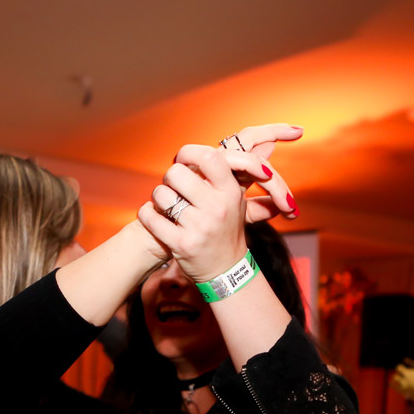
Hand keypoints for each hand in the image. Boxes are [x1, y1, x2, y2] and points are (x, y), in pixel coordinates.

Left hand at [137, 124, 301, 280]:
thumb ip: (237, 171)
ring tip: (168, 206)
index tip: (181, 159)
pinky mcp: (182, 244)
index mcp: (230, 192)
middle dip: (170, 178)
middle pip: (176, 173)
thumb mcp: (236, 200)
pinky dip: (147, 215)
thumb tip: (266, 143)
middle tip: (174, 187)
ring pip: (161, 195)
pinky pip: (151, 218)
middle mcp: (217, 208)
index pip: (208, 157)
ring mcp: (199, 227)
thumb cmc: (226, 228)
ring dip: (159, 199)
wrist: (225, 270)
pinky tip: (155, 218)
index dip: (188, 152)